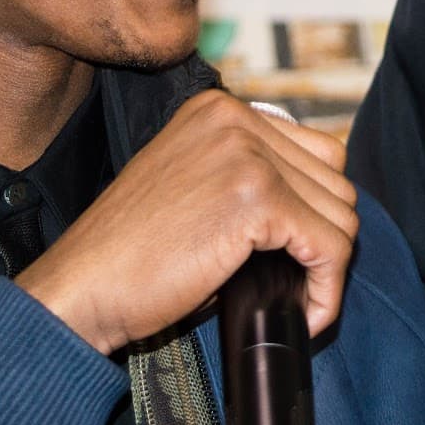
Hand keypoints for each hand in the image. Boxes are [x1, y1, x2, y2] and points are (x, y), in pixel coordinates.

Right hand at [16, 90, 358, 355]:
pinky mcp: (256, 197)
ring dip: (326, 267)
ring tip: (296, 300)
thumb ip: (246, 177)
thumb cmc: (130, 254)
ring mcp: (247, 154)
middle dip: (324, 240)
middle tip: (297, 284)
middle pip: (335, 181)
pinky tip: (305, 314)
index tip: (297, 255)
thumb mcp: (191, 187)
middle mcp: (235, 119)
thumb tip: (317, 214)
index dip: (315, 211)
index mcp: (219, 110)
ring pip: (341, 215)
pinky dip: (327, 290)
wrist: (83, 287)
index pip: (317, 152)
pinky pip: (331, 248)